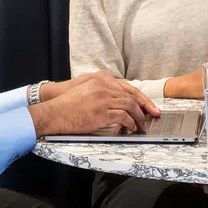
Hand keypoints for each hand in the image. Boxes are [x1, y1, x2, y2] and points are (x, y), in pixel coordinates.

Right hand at [32, 73, 158, 136]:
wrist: (54, 111)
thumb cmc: (68, 103)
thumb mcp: (86, 89)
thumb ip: (102, 90)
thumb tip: (118, 99)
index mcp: (101, 79)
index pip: (128, 88)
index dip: (141, 98)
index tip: (150, 105)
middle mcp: (104, 86)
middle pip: (132, 96)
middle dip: (145, 107)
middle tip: (153, 115)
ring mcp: (103, 99)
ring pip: (130, 107)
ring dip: (138, 117)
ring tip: (141, 125)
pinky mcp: (102, 112)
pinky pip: (123, 117)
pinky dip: (130, 123)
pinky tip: (131, 128)